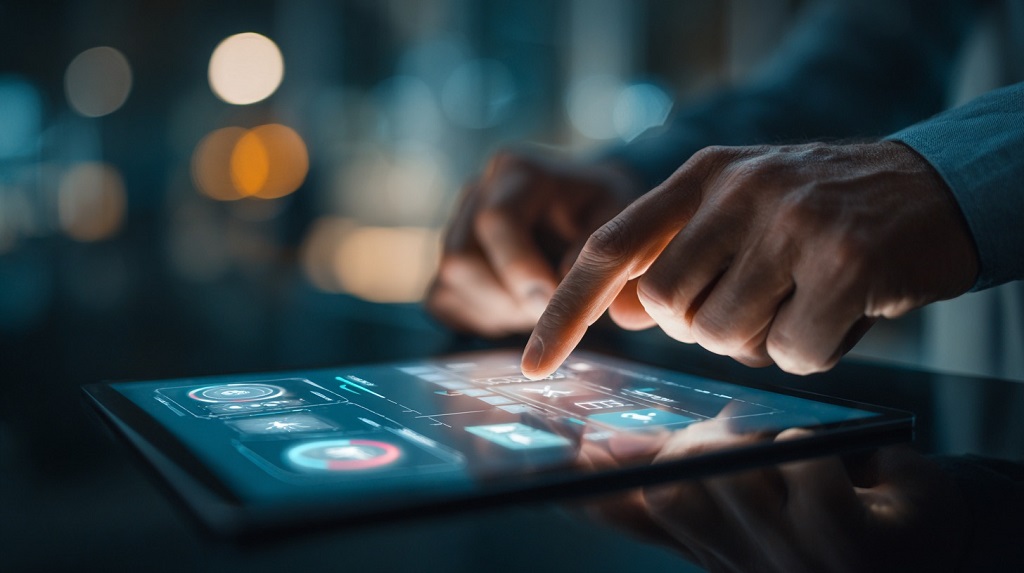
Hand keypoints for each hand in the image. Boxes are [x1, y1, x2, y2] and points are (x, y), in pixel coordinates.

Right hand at [427, 150, 639, 335]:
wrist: (587, 216)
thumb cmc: (608, 217)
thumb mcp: (622, 223)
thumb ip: (599, 250)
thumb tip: (562, 281)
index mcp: (518, 171)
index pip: (497, 219)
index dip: (520, 268)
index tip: (552, 301)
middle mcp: (477, 193)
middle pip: (460, 258)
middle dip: (508, 298)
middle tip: (551, 311)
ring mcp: (455, 226)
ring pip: (450, 283)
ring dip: (499, 310)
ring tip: (542, 307)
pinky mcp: (448, 262)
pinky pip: (445, 301)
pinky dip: (484, 318)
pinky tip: (520, 309)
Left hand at [522, 142, 978, 376]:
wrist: (929, 188)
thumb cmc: (818, 213)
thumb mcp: (739, 212)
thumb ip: (679, 253)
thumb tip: (624, 311)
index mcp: (703, 175)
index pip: (611, 248)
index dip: (566, 308)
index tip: (535, 365)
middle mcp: (741, 190)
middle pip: (669, 309)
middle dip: (703, 328)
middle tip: (755, 302)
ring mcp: (793, 222)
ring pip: (726, 337)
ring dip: (759, 342)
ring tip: (800, 300)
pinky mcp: (846, 261)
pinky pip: (792, 353)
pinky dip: (811, 352)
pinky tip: (841, 312)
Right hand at [583, 435, 967, 572]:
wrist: (934, 537)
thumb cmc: (836, 503)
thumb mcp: (751, 484)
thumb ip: (679, 466)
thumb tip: (597, 443)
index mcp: (709, 546)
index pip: (630, 514)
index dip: (586, 485)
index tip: (539, 454)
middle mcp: (740, 567)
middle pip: (676, 488)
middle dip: (701, 447)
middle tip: (733, 435)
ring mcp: (794, 567)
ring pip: (739, 476)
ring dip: (768, 445)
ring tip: (795, 455)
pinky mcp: (851, 552)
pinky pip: (809, 472)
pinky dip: (825, 454)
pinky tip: (850, 475)